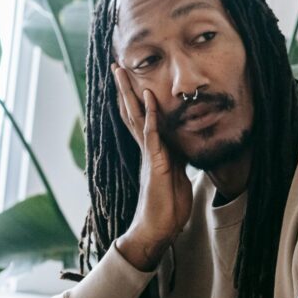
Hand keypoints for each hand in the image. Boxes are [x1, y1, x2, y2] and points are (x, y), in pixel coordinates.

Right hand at [112, 65, 192, 271]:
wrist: (159, 231)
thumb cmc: (167, 208)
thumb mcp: (177, 177)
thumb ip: (176, 160)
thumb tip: (181, 149)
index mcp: (153, 152)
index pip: (142, 119)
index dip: (136, 100)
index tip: (130, 79)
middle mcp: (147, 150)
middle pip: (133, 113)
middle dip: (125, 90)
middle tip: (116, 66)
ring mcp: (149, 156)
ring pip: (137, 119)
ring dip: (131, 95)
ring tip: (123, 74)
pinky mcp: (156, 165)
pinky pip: (153, 137)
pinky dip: (152, 117)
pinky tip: (148, 100)